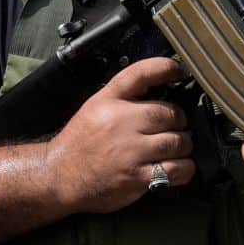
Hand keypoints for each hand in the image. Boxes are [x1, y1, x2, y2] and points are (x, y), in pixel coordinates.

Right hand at [44, 56, 194, 214]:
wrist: (59, 176)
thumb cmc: (80, 143)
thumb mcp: (95, 107)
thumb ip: (125, 96)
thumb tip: (163, 89)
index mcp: (108, 101)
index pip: (140, 73)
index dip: (165, 68)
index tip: (179, 70)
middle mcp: (119, 122)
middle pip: (169, 113)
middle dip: (178, 121)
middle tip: (174, 128)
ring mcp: (129, 150)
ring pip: (178, 141)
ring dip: (183, 146)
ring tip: (176, 149)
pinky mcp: (137, 176)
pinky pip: (176, 168)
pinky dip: (184, 169)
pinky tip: (178, 168)